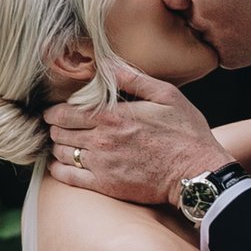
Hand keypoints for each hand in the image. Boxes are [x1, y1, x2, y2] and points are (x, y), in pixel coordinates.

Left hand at [46, 59, 215, 207]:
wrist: (197, 173)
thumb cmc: (186, 133)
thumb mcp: (166, 95)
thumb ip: (132, 79)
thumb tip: (106, 64)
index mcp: (113, 116)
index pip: (65, 112)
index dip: (54, 111)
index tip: (54, 111)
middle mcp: (101, 140)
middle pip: (59, 132)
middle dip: (55, 127)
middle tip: (57, 126)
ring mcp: (101, 165)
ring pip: (61, 154)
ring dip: (57, 146)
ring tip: (62, 143)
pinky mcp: (105, 186)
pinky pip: (68, 178)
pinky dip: (58, 170)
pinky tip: (61, 165)